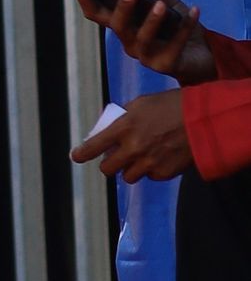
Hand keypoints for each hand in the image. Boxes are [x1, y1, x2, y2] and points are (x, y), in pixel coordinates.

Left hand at [73, 91, 196, 180]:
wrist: (203, 121)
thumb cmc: (172, 106)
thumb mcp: (142, 104)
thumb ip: (124, 118)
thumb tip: (110, 129)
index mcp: (124, 127)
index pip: (94, 146)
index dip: (81, 154)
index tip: (76, 157)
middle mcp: (133, 148)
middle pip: (108, 169)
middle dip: (109, 164)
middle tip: (113, 159)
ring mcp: (148, 163)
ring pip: (128, 176)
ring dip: (130, 169)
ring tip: (140, 158)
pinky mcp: (163, 173)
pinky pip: (150, 176)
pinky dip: (151, 170)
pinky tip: (160, 157)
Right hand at [78, 0, 216, 84]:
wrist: (204, 55)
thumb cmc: (179, 28)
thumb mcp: (169, 5)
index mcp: (124, 26)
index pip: (97, 14)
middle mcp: (129, 43)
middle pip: (117, 26)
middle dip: (122, 9)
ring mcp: (146, 57)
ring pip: (142, 38)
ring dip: (152, 20)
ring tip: (161, 5)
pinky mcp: (165, 65)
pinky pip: (174, 45)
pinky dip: (185, 26)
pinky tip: (194, 10)